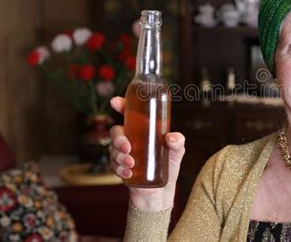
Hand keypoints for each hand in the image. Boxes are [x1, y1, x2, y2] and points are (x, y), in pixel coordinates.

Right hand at [109, 96, 184, 211]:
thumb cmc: (169, 165)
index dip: (120, 105)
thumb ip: (178, 142)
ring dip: (119, 156)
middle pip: (116, 132)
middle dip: (118, 138)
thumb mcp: (177, 151)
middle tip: (128, 148)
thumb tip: (171, 137)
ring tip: (131, 164)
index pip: (128, 114)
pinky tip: (128, 173)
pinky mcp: (120, 168)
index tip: (115, 101)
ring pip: (112, 149)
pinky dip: (119, 169)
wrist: (162, 190)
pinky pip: (113, 166)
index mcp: (142, 129)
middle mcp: (130, 139)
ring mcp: (123, 153)